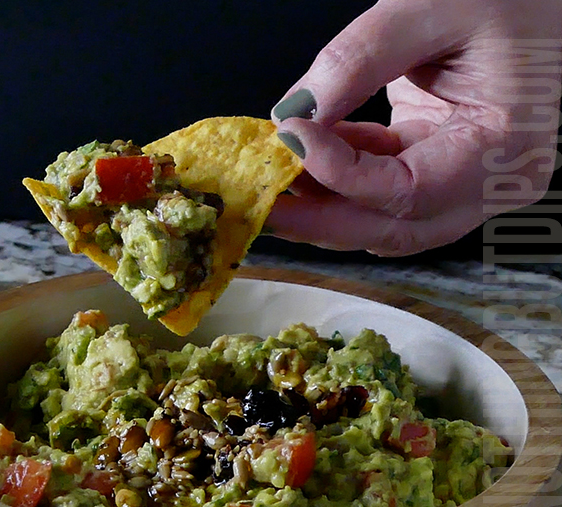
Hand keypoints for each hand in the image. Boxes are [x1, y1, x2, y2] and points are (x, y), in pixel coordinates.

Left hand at [268, 0, 561, 255]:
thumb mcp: (428, 8)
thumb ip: (356, 61)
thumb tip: (292, 115)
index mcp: (506, 147)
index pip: (408, 192)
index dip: (339, 175)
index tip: (289, 138)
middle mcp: (494, 182)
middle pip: (393, 227)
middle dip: (319, 220)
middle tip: (258, 202)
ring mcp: (470, 182)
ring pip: (385, 220)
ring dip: (324, 206)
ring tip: (271, 180)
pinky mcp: (444, 169)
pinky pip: (385, 192)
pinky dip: (341, 179)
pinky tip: (305, 153)